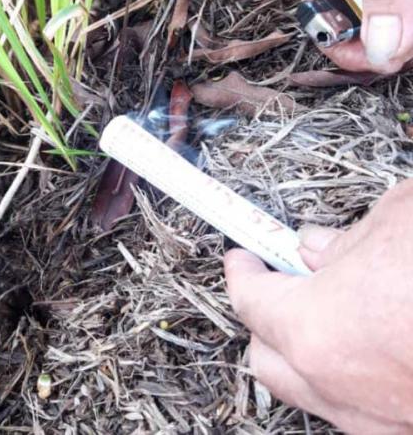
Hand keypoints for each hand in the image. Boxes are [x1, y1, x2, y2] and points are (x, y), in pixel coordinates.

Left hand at [224, 179, 412, 433]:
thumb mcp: (396, 222)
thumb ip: (344, 240)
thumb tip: (313, 247)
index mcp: (317, 330)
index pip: (250, 300)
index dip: (241, 271)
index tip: (243, 254)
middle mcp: (340, 389)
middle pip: (266, 358)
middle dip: (265, 317)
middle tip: (282, 281)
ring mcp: (382, 424)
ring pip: (314, 391)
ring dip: (308, 351)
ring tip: (333, 308)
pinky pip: (361, 409)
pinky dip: (353, 375)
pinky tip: (379, 341)